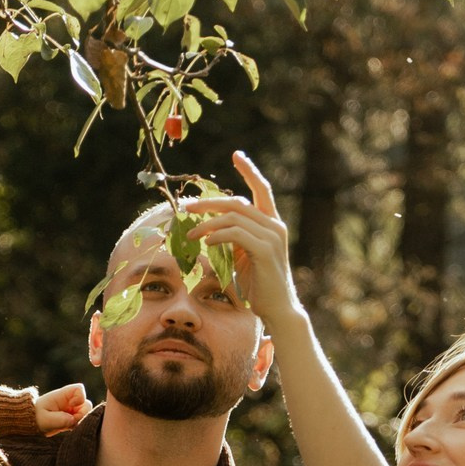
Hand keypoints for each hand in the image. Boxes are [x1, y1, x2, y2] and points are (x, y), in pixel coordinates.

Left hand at [35, 382, 92, 434]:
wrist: (32, 423)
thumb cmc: (37, 418)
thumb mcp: (46, 419)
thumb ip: (60, 420)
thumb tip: (73, 421)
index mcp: (63, 395)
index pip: (79, 389)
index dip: (80, 398)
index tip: (71, 406)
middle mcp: (70, 401)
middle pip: (87, 404)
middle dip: (81, 414)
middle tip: (68, 421)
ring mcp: (72, 410)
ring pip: (86, 414)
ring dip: (78, 421)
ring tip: (65, 425)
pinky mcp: (72, 418)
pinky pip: (82, 422)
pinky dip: (76, 426)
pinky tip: (66, 428)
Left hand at [184, 152, 302, 331]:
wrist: (277, 310)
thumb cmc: (259, 286)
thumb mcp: (244, 256)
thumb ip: (234, 239)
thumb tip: (210, 230)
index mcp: (272, 224)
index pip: (261, 189)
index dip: (249, 170)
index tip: (237, 155)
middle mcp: (274, 225)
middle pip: (237, 202)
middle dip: (209, 204)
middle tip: (187, 208)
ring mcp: (272, 236)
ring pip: (233, 217)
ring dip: (207, 224)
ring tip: (189, 234)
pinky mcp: (265, 250)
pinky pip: (236, 234)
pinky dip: (217, 235)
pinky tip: (206, 243)